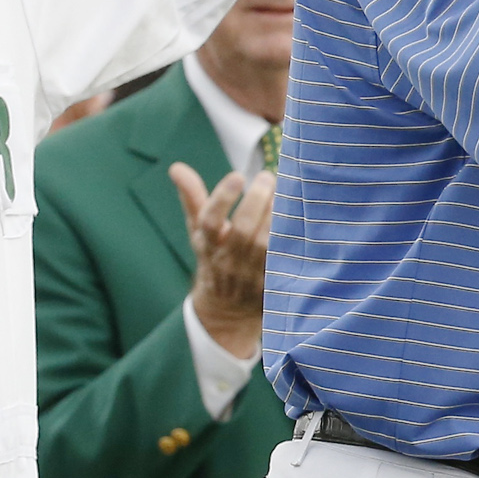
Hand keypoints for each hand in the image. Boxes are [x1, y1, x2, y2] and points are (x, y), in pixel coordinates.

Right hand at [172, 161, 274, 359]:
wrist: (227, 310)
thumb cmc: (215, 257)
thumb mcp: (199, 231)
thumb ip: (192, 198)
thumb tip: (176, 167)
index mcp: (208, 245)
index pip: (209, 221)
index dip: (222, 198)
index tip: (238, 175)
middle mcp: (228, 262)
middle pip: (243, 232)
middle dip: (257, 201)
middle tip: (268, 177)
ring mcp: (250, 277)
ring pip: (266, 246)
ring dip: (277, 218)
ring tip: (286, 194)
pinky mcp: (271, 287)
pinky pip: (284, 261)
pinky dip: (292, 240)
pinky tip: (302, 218)